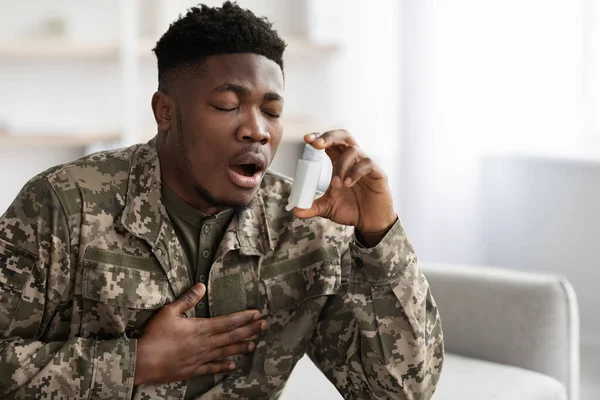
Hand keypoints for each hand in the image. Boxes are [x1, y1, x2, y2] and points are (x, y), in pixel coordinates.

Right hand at [134, 283, 266, 384]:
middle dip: (250, 330)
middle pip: (232, 336)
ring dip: (241, 347)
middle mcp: (205, 344)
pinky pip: (212, 369)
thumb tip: (202, 285)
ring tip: (254, 344)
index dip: (244, 317)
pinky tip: (234, 365)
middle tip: (265, 326)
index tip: (257, 313)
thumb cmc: (154, 335)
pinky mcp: (193, 370)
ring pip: (226, 352)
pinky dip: (224, 366)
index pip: (228, 321)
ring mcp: (200, 358)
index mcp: (201, 328)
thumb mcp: (169, 311)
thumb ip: (187, 299)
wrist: (142, 361)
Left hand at [293, 130, 396, 239]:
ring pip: (353, 150)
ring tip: (337, 184)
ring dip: (341, 165)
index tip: (307, 139)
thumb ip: (312, 207)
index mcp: (340, 163)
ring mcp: (366, 165)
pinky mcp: (378, 173)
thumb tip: (295, 209)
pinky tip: (348, 183)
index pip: (330, 143)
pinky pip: (367, 164)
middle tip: (317, 145)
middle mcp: (353, 160)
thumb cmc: (351, 210)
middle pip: (343, 136)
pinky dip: (355, 172)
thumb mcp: (327, 208)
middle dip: (329, 137)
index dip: (319, 138)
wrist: (370, 223)